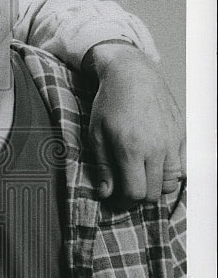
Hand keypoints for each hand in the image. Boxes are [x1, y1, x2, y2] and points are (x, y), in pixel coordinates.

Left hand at [83, 43, 184, 205]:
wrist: (132, 74)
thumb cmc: (109, 103)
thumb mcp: (95, 134)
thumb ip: (103, 167)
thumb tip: (105, 193)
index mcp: (131, 149)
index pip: (135, 193)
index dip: (123, 202)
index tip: (115, 199)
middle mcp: (156, 148)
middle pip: (153, 192)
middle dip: (138, 197)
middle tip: (125, 189)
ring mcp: (172, 142)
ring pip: (171, 183)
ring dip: (155, 187)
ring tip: (140, 177)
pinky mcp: (181, 135)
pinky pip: (182, 167)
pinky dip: (170, 174)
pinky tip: (155, 166)